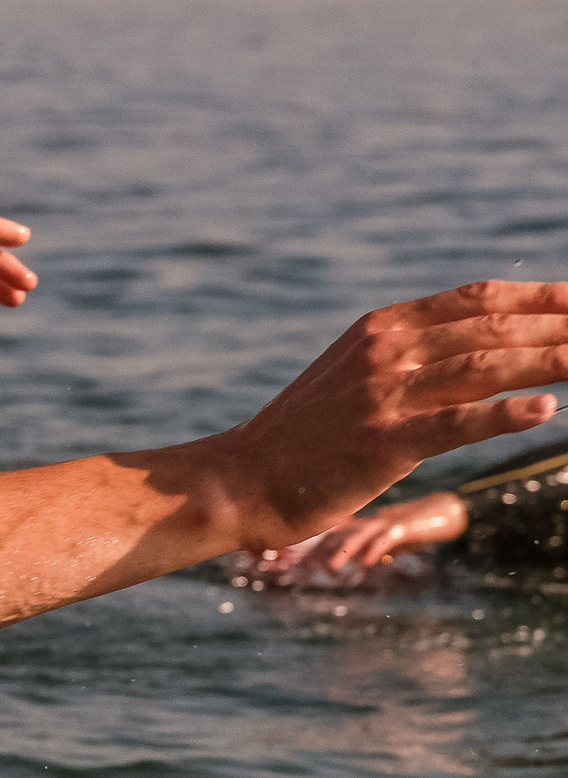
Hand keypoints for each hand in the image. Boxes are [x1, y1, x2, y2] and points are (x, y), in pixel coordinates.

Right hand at [210, 280, 567, 548]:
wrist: (242, 480)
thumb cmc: (304, 437)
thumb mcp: (354, 377)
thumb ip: (412, 357)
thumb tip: (481, 348)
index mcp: (381, 328)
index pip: (478, 299)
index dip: (542, 297)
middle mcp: (385, 351)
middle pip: (493, 329)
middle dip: (562, 329)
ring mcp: (382, 395)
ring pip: (485, 367)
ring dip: (553, 361)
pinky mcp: (382, 443)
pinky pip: (455, 424)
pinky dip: (504, 415)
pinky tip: (546, 410)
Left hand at [308, 491, 468, 572]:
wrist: (450, 510)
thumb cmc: (422, 526)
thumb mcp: (398, 541)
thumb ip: (380, 549)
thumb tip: (364, 560)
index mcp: (370, 524)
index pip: (338, 536)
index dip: (321, 550)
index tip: (305, 566)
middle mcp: (375, 521)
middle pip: (342, 535)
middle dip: (324, 551)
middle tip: (309, 569)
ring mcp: (389, 522)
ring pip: (361, 535)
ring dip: (345, 551)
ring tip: (333, 567)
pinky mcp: (405, 527)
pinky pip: (386, 539)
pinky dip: (375, 550)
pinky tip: (368, 563)